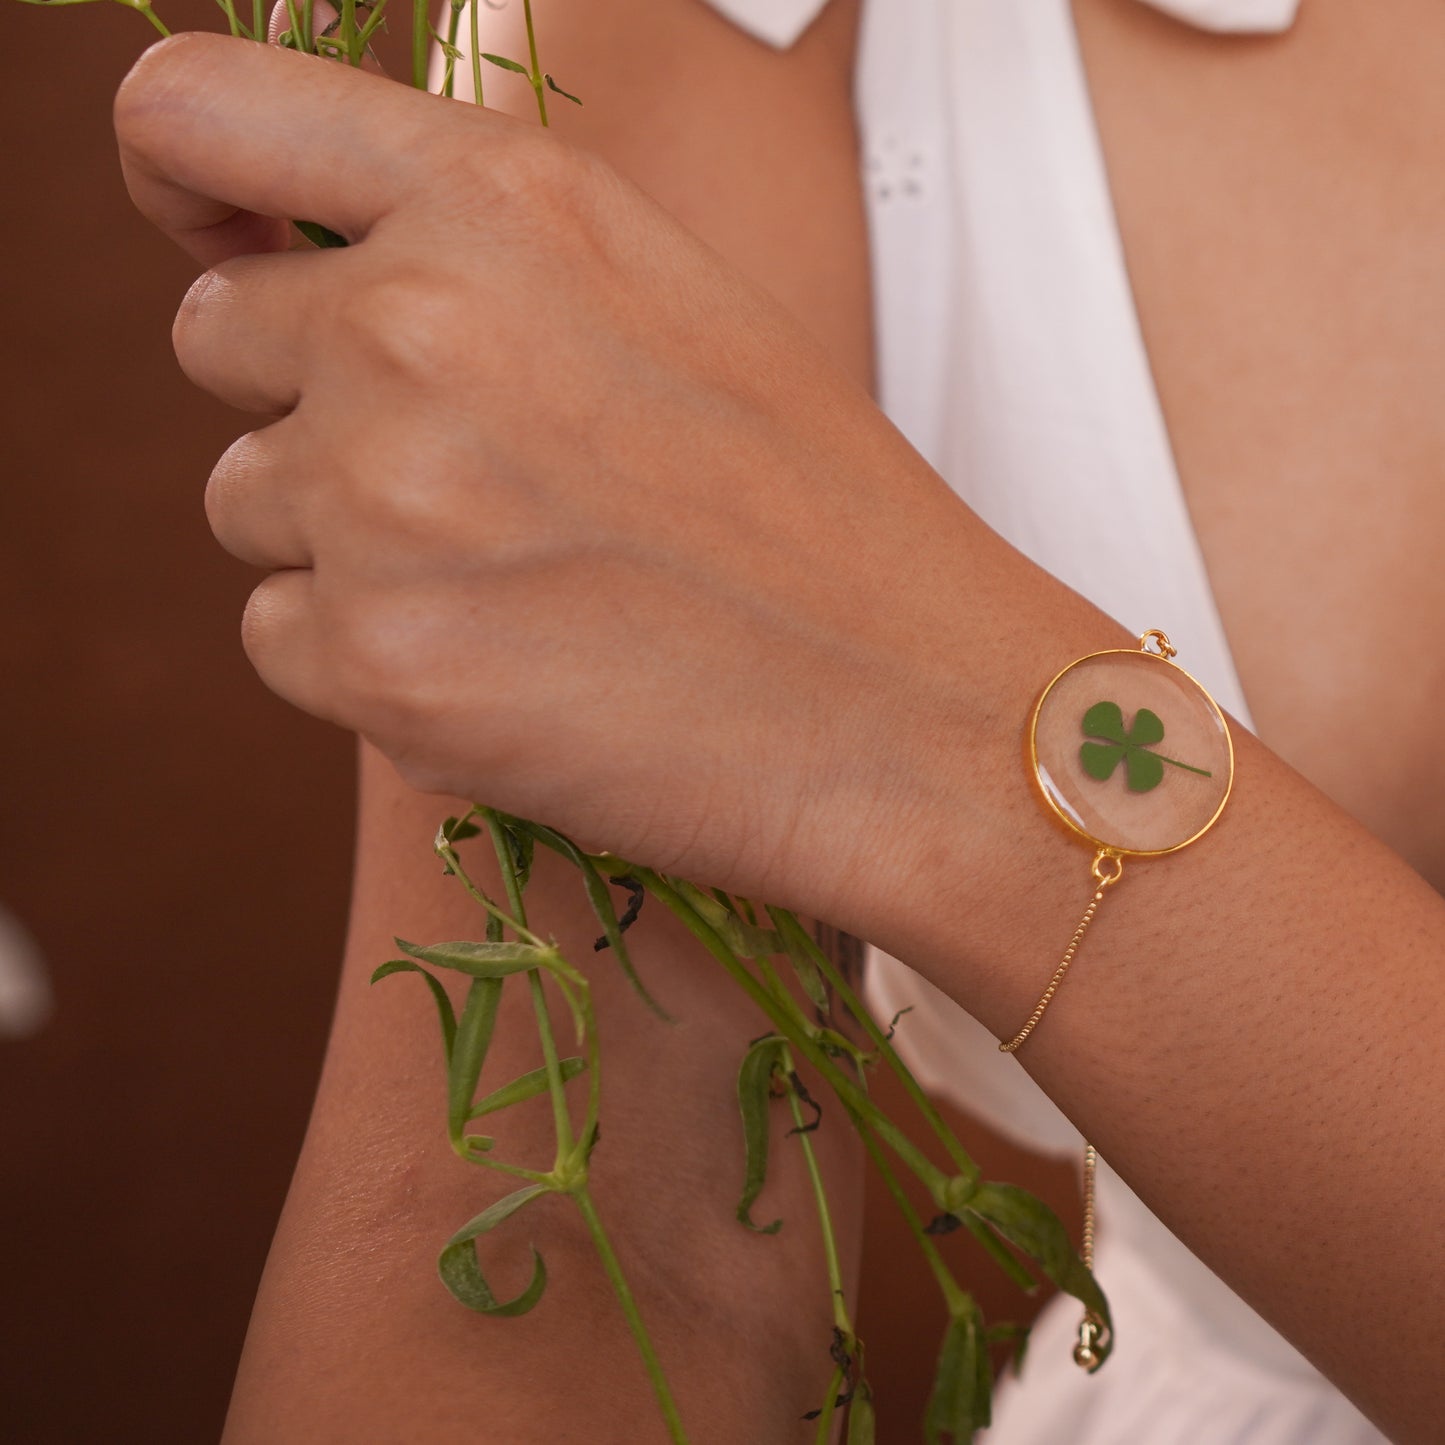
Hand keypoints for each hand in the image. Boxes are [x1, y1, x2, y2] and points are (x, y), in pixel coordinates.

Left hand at [114, 33, 975, 920]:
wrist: (916, 707)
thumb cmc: (822, 520)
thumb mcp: (669, 306)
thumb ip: (490, 259)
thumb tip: (331, 278)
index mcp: (505, 203)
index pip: (199, 114)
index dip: (177, 177)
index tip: (215, 240)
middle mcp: (416, 323)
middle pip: (218, 341)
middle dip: (311, 407)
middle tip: (467, 485)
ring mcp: (384, 495)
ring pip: (247, 502)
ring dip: (344, 542)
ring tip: (516, 586)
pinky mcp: (380, 658)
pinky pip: (282, 637)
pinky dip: (367, 660)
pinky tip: (509, 669)